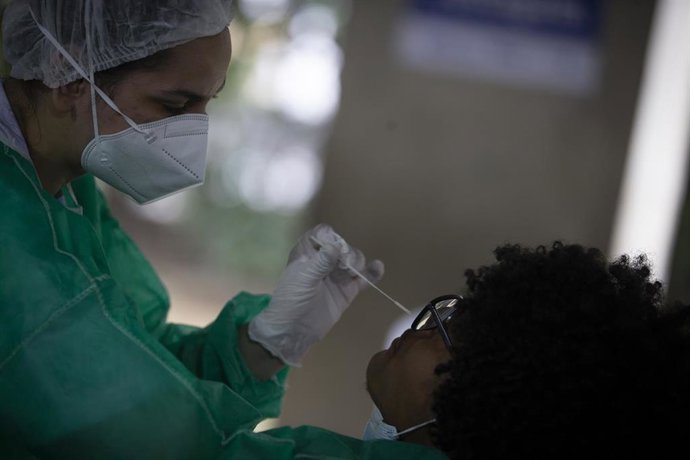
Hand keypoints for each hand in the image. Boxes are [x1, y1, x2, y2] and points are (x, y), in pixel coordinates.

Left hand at [248, 224, 383, 365]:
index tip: (333, 250)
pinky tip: (378, 267)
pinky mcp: (347, 290)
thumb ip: (320, 262)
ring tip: (350, 274)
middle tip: (343, 266)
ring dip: (357, 263)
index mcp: (308, 253)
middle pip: (343, 246)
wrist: (294, 331)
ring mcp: (336, 275)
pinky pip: (363, 278)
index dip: (330, 238)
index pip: (323, 234)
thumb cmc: (291, 301)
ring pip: (355, 260)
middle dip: (347, 253)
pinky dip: (372, 272)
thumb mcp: (303, 279)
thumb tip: (335, 247)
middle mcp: (323, 261)